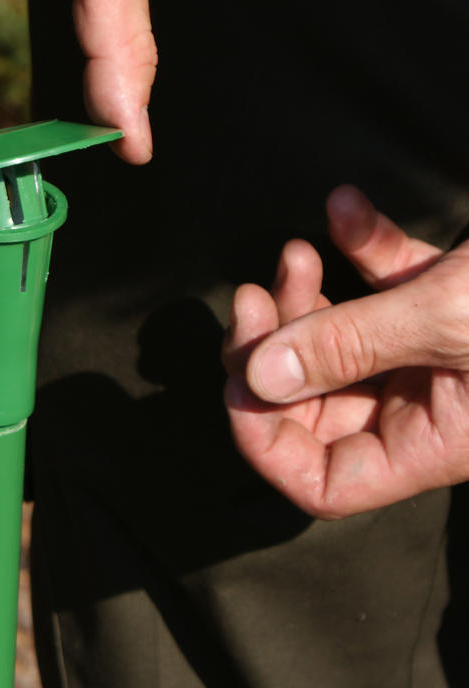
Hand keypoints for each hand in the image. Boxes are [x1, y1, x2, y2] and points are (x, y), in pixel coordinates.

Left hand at [223, 185, 468, 517]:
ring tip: (294, 252)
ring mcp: (441, 351)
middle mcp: (431, 405)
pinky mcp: (456, 296)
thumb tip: (256, 375)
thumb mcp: (452, 318)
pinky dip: (362, 246)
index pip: (323, 483)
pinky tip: (346, 205)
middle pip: (315, 403)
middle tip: (252, 296)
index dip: (265, 441)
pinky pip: (390, 281)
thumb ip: (350, 346)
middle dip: (271, 351)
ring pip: (343, 340)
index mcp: (435, 440)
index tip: (239, 375)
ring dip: (306, 297)